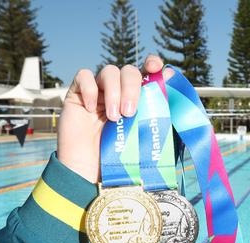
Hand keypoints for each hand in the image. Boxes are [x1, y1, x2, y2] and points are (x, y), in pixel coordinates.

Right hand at [56, 55, 166, 182]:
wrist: (88, 171)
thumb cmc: (116, 158)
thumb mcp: (141, 136)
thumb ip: (156, 113)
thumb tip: (172, 93)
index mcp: (135, 99)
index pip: (145, 72)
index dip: (152, 64)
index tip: (155, 67)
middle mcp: (118, 92)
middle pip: (129, 71)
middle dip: (132, 88)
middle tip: (130, 113)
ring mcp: (98, 92)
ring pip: (109, 71)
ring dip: (114, 92)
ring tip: (114, 117)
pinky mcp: (77, 94)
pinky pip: (83, 76)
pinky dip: (89, 89)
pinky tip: (91, 108)